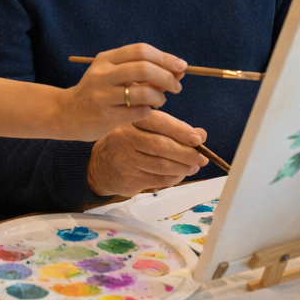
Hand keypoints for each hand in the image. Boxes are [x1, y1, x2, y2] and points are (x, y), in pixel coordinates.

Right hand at [58, 43, 186, 141]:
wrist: (67, 114)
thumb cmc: (99, 92)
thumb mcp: (115, 75)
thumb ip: (145, 71)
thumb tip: (180, 69)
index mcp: (106, 59)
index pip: (141, 50)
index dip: (165, 57)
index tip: (181, 66)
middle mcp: (102, 74)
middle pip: (144, 68)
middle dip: (167, 77)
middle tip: (176, 86)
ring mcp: (102, 95)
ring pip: (143, 92)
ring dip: (159, 97)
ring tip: (160, 101)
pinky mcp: (105, 116)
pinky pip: (138, 111)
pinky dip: (149, 111)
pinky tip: (145, 111)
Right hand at [87, 111, 207, 196]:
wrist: (99, 167)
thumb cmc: (127, 144)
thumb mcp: (146, 130)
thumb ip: (173, 129)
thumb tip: (201, 134)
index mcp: (131, 120)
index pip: (158, 122)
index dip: (180, 130)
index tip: (197, 139)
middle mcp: (125, 138)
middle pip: (161, 145)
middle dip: (186, 153)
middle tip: (201, 157)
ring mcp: (125, 159)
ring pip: (161, 165)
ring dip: (183, 167)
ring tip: (194, 167)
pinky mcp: (128, 178)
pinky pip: (157, 179)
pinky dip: (173, 178)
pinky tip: (180, 174)